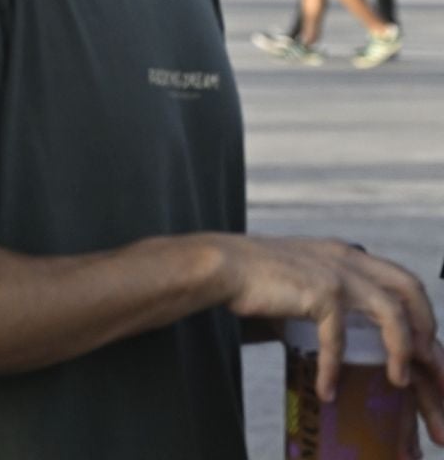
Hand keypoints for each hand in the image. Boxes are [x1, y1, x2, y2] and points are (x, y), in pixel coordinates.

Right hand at [216, 235, 443, 434]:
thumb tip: (334, 333)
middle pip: (410, 290)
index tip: (422, 344)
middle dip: (425, 330)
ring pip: (391, 314)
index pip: (399, 278)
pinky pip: (339, 340)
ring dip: (400, 351)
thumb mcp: (301, 277)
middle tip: (426, 363)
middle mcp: (348, 259)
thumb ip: (325, 298)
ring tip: (397, 380)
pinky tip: (327, 389)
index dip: (418, 311)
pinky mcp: (320, 293)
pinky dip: (334, 368)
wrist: (221, 265)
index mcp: (345, 254)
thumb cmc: (252, 275)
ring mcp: (337, 274)